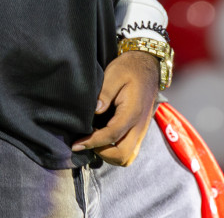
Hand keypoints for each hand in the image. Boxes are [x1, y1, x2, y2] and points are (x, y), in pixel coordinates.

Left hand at [71, 50, 160, 165]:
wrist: (148, 66)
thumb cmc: (129, 69)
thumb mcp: (114, 74)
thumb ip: (105, 92)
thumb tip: (95, 111)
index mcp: (133, 112)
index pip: (112, 136)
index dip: (92, 142)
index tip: (76, 144)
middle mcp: (139, 126)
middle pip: (122, 156)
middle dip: (102, 153)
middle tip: (86, 142)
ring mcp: (141, 130)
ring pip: (127, 157)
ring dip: (109, 155)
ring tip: (94, 141)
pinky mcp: (139, 130)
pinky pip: (128, 150)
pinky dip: (114, 150)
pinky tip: (102, 138)